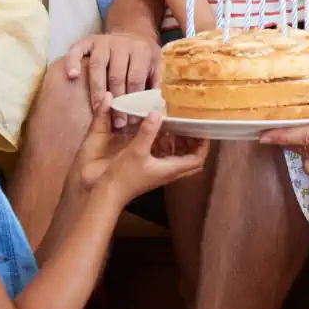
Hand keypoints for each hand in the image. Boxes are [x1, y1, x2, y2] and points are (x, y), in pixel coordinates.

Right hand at [64, 32, 161, 128]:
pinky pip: (77, 50)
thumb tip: (151, 108)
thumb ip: (154, 83)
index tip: (131, 120)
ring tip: (97, 108)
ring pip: (97, 66)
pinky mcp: (88, 41)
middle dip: (116, 101)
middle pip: (116, 75)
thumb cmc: (143, 55)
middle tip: (116, 121)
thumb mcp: (155, 64)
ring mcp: (103, 42)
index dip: (133, 100)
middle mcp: (121, 44)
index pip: (135, 78)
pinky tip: (72, 76)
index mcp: (140, 51)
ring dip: (97, 89)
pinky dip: (72, 62)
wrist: (132, 32)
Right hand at [72, 94, 208, 199]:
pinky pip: (163, 156)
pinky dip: (164, 145)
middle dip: (193, 142)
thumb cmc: (122, 177)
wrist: (104, 195)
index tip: (203, 128)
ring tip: (174, 126)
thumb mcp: (136, 151)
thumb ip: (147, 132)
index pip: (198, 158)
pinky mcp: (148, 170)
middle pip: (191, 158)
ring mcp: (158, 172)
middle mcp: (168, 172)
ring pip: (177, 157)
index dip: (204, 144)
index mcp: (171, 169)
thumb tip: (157, 114)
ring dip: (178, 142)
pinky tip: (156, 133)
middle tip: (189, 126)